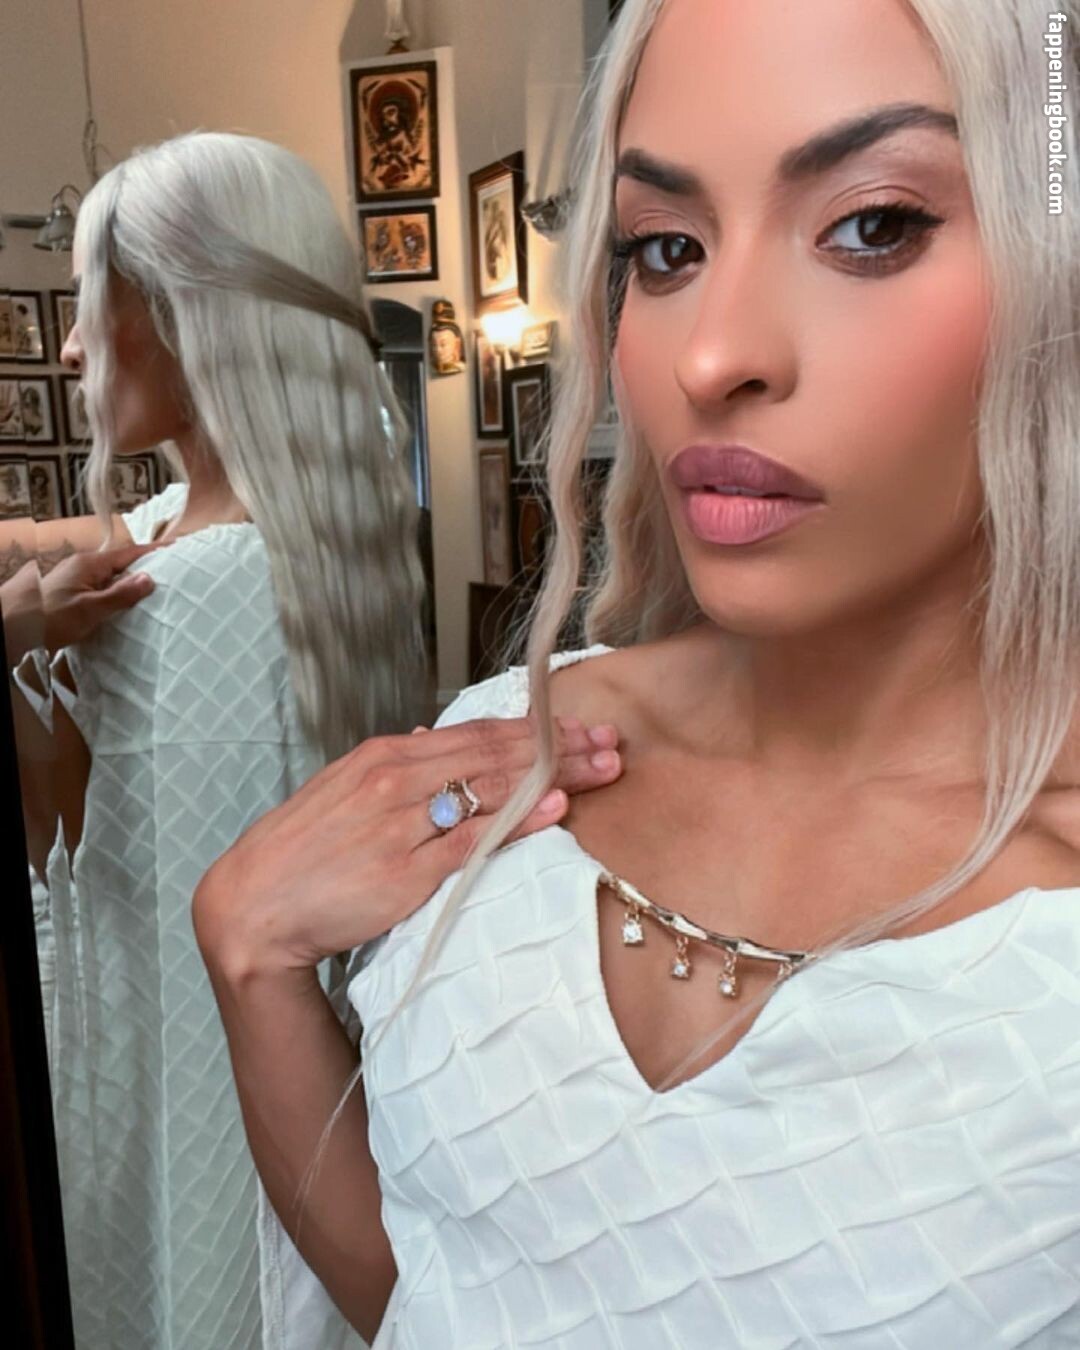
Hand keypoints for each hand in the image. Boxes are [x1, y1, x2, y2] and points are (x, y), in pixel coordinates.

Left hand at [1, 542, 163, 657]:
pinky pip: (101, 589)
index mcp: (90, 564)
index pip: (129, 553)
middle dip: (145, 569)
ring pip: (111, 578)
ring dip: (130, 585)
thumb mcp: (90, 609)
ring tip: (155, 594)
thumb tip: (149, 578)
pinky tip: (124, 608)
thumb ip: (120, 594)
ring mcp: (75, 579)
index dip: (154, 552)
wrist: (13, 627)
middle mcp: (83, 567)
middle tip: (172, 575)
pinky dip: (116, 595)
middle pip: (121, 564)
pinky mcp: (71, 593)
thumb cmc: (49, 618)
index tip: (176, 549)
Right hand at [194, 714, 622, 979]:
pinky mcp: (405, 873)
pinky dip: (516, 821)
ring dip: (554, 775)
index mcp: (384, 757)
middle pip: (494, 754)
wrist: (253, 905)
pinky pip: (472, 841)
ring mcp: (402, 825)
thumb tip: (430, 738)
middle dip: (560, 745)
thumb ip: (393, 767)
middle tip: (611, 742)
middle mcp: (396, 781)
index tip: (579, 726)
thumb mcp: (342, 791)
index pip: (475, 734)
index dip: (533, 729)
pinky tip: (554, 807)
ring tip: (602, 767)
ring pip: (491, 790)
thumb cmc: (300, 852)